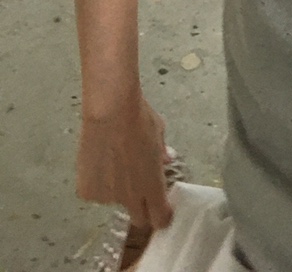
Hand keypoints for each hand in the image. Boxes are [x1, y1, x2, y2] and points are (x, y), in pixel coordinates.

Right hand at [76, 93, 174, 231]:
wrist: (110, 111)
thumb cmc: (138, 118)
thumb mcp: (159, 133)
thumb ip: (162, 153)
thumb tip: (166, 158)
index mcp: (153, 186)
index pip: (160, 218)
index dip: (162, 215)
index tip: (162, 209)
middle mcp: (131, 197)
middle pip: (138, 219)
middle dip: (141, 208)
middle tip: (137, 188)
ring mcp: (108, 196)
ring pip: (114, 201)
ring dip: (116, 189)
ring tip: (114, 161)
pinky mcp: (88, 191)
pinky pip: (95, 193)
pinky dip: (96, 183)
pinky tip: (98, 161)